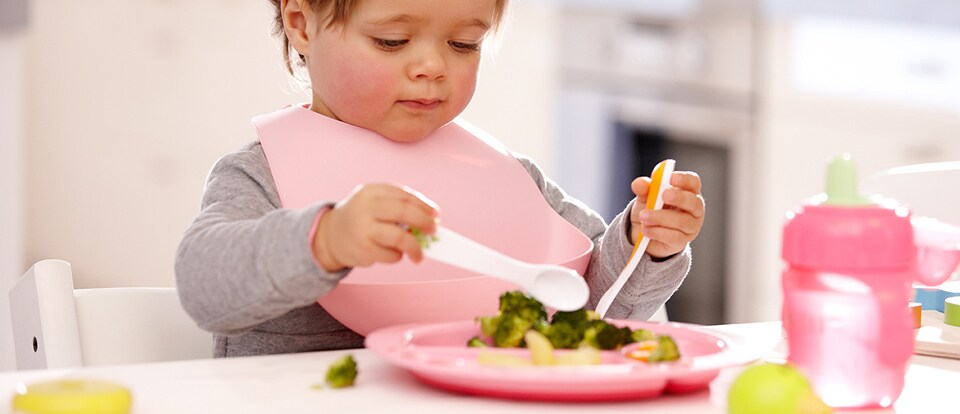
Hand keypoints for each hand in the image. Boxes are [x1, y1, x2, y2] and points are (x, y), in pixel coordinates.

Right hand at [313, 183, 439, 271]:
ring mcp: (363, 230)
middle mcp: (366, 208)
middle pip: (404, 212)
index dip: (424, 206)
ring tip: (419, 254)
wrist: (330, 235)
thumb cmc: (361, 217)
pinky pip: (392, 255)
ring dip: (415, 247)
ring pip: (400, 238)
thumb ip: (398, 206)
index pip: (405, 196)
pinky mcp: (363, 250)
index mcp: (371, 192)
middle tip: (433, 230)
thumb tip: (429, 220)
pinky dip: (398, 256)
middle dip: (424, 222)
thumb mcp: (374, 202)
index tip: (435, 215)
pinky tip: (393, 253)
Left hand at [629, 171, 704, 258]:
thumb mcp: (644, 196)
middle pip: (694, 202)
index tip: (671, 177)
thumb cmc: (651, 209)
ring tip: (643, 216)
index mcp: (687, 191)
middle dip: (679, 197)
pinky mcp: (681, 242)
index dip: (685, 179)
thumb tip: (640, 183)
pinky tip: (645, 229)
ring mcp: (690, 227)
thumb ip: (643, 188)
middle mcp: (694, 209)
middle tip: (664, 195)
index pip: (693, 182)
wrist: (643, 233)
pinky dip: (657, 232)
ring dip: (661, 217)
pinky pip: (674, 237)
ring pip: (682, 221)